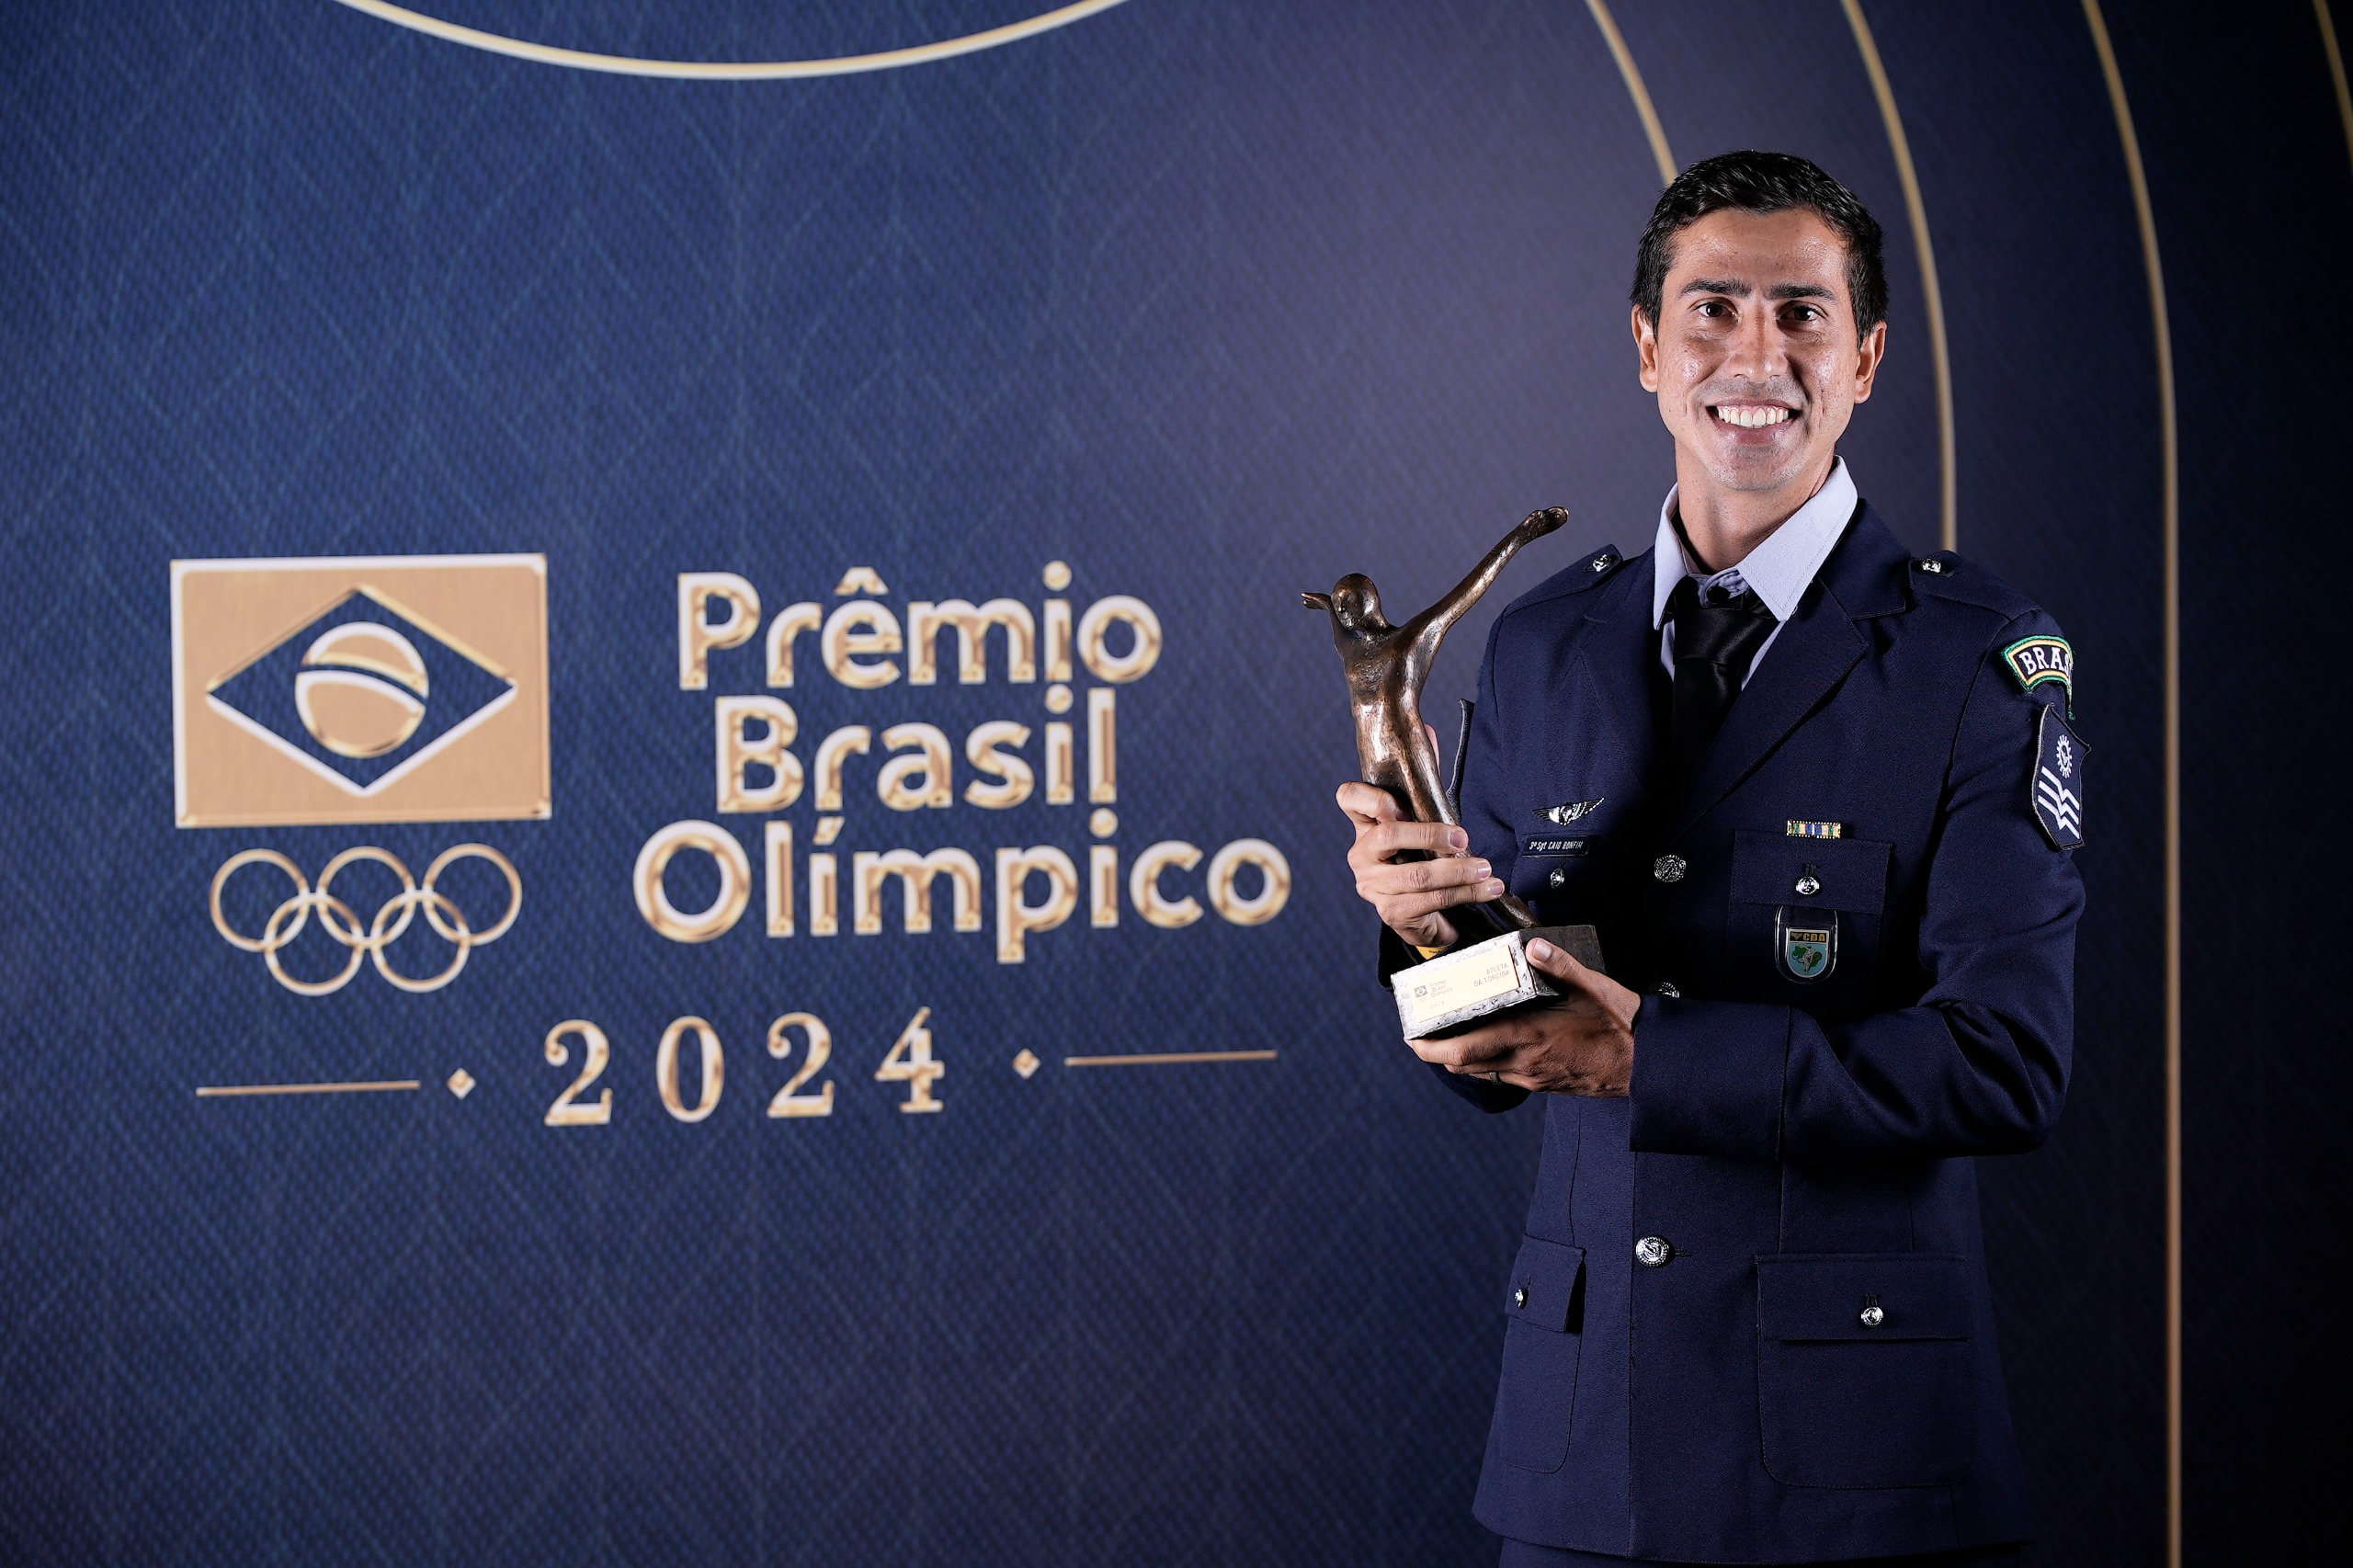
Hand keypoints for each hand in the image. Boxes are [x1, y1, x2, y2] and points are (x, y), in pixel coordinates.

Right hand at [1336, 778, 1503, 948]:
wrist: (1425, 912)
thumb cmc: (1421, 857)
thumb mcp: (1423, 818)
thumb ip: (1422, 779)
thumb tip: (1428, 732)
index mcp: (1365, 825)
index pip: (1349, 798)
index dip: (1371, 798)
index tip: (1402, 805)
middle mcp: (1361, 855)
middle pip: (1388, 836)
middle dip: (1431, 835)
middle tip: (1464, 838)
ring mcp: (1373, 887)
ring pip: (1415, 876)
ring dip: (1457, 872)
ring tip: (1486, 868)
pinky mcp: (1391, 913)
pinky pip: (1429, 901)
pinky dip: (1464, 894)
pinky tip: (1487, 889)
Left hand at [1409, 938, 1639, 1096]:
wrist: (1647, 1065)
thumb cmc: (1621, 1026)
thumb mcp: (1593, 987)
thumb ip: (1560, 964)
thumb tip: (1532, 944)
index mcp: (1526, 1037)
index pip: (1464, 1049)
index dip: (1431, 1047)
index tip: (1411, 1038)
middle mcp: (1523, 1063)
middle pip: (1465, 1063)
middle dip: (1438, 1052)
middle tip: (1422, 1036)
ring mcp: (1533, 1078)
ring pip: (1483, 1072)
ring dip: (1463, 1056)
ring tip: (1452, 1034)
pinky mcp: (1545, 1084)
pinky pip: (1505, 1076)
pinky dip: (1488, 1062)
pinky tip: (1494, 1042)